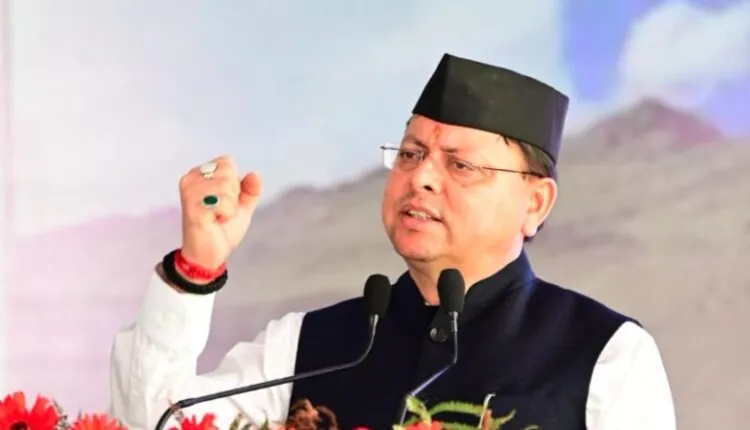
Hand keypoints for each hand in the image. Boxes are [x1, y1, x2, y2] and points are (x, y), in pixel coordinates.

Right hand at [178, 156, 261, 272]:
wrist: (209, 255)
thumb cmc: (221, 229)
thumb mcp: (241, 206)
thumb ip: (250, 190)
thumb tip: (255, 175)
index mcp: (199, 174)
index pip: (227, 162)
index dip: (234, 183)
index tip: (224, 200)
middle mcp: (190, 179)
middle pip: (228, 171)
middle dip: (232, 194)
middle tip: (220, 210)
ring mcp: (189, 193)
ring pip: (227, 185)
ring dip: (229, 206)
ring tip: (217, 216)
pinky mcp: (192, 208)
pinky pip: (223, 203)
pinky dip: (225, 214)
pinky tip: (213, 222)